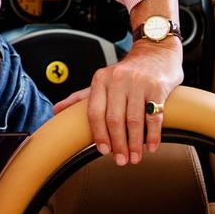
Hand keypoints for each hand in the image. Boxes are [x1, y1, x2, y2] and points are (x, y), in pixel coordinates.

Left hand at [51, 37, 181, 165]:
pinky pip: (155, 116)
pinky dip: (153, 135)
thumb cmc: (127, 72)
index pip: (95, 112)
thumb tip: (56, 111)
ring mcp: (139, 83)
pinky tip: (151, 147)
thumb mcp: (102, 80)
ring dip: (135, 144)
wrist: (156, 52)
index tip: (102, 151)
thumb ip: (81, 97)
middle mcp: (118, 79)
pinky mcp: (158, 87)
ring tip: (134, 158)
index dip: (98, 134)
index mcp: (100, 79)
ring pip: (134, 120)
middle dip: (117, 144)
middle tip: (120, 160)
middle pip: (114, 119)